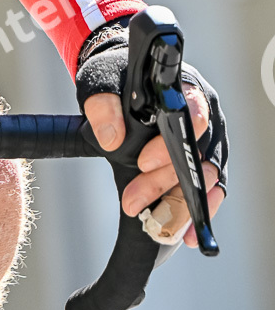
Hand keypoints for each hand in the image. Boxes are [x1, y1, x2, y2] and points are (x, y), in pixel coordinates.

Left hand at [82, 86, 224, 247]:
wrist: (120, 78)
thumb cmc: (116, 75)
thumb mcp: (101, 82)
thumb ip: (103, 105)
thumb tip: (111, 139)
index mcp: (188, 90)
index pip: (193, 119)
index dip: (169, 145)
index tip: (142, 162)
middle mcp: (207, 116)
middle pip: (198, 155)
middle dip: (165, 182)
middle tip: (132, 201)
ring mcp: (208, 142)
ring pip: (206, 178)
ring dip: (181, 204)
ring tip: (160, 225)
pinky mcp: (202, 162)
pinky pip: (207, 190)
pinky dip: (196, 212)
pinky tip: (185, 234)